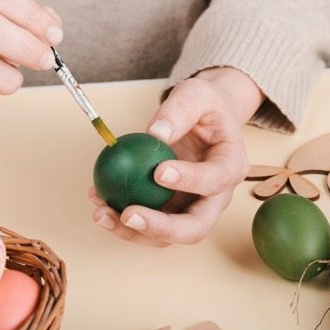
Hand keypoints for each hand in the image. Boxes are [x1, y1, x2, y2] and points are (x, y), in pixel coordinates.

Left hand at [89, 67, 264, 246]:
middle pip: (195, 227)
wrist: (205, 119)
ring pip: (166, 236)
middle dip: (160, 228)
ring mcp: (192, 209)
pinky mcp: (170, 211)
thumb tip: (155, 132)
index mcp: (231, 165)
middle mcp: (216, 197)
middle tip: (128, 215)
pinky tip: (97, 198)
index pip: (215, 180)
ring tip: (101, 212)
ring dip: (132, 231)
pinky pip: (146, 223)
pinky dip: (120, 218)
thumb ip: (179, 111)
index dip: (190, 181)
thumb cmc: (205, 107)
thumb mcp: (196, 94)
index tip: (158, 171)